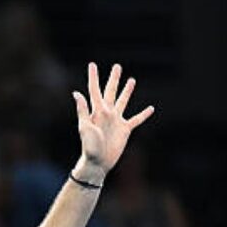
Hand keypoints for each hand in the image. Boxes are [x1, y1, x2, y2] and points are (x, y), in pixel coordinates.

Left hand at [72, 63, 154, 182]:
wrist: (97, 162)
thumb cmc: (89, 146)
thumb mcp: (84, 127)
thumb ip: (82, 110)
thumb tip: (76, 93)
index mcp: (96, 111)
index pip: (95, 90)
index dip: (93, 77)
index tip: (92, 64)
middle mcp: (107, 113)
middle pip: (111, 91)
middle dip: (113, 79)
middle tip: (117, 66)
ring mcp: (116, 121)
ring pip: (123, 101)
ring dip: (127, 91)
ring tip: (131, 80)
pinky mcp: (125, 130)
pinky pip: (136, 119)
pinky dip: (143, 114)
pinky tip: (150, 108)